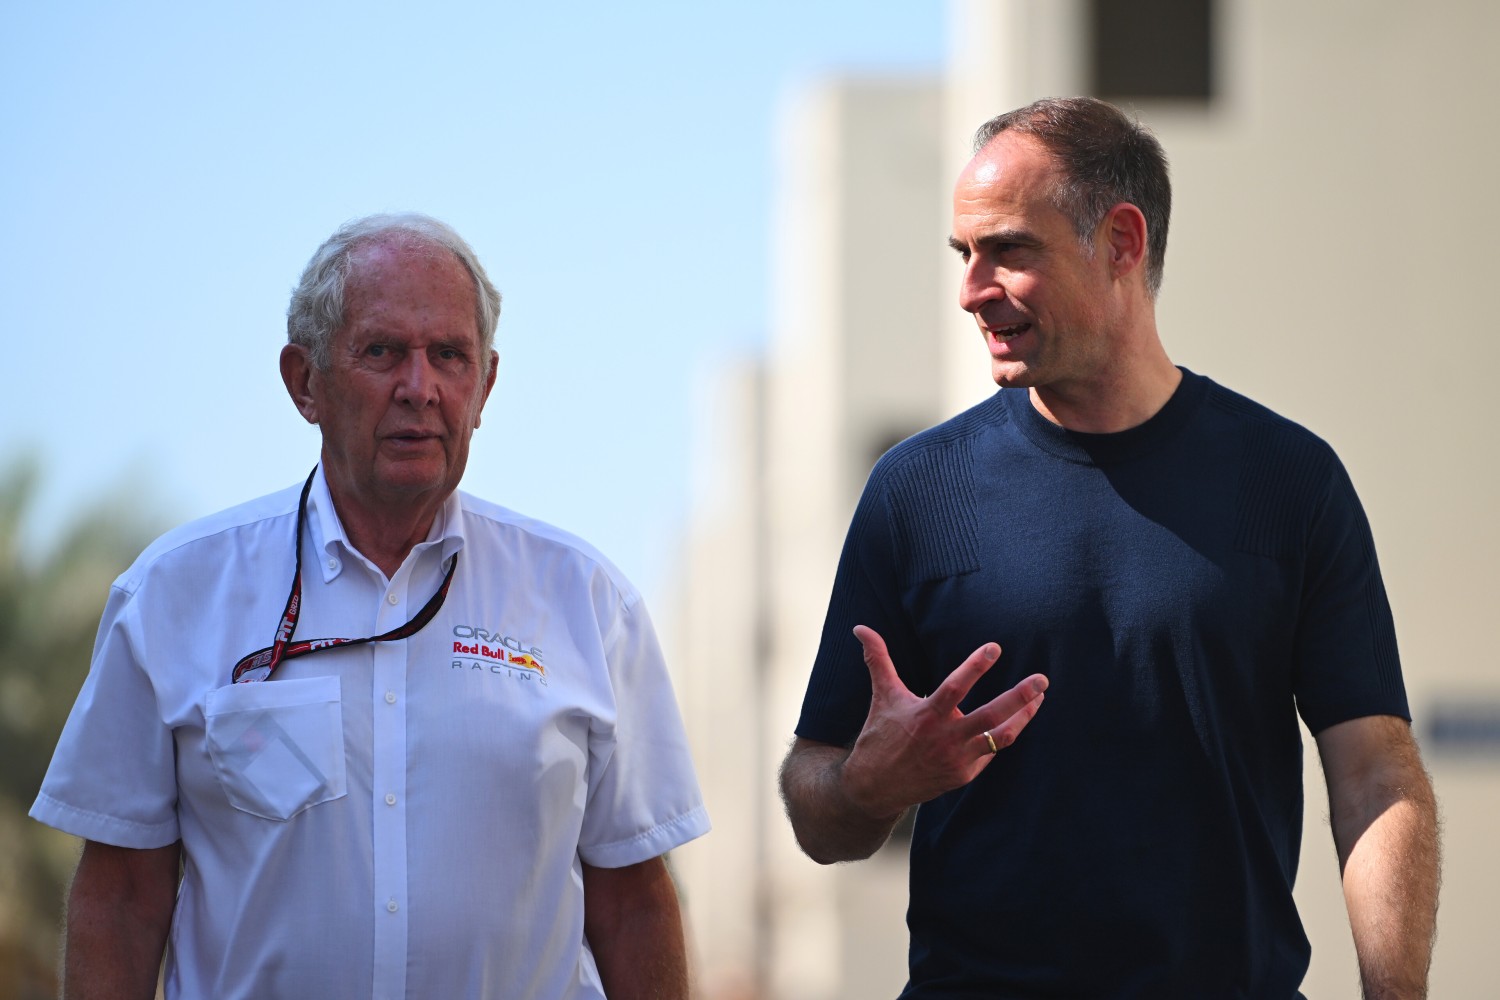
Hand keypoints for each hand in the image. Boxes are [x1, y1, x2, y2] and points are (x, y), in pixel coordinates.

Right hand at [840, 625, 1046, 819]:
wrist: (874, 787)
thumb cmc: (880, 734)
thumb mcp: (882, 695)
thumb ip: (878, 659)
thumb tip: (860, 627)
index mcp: (926, 715)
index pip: (955, 687)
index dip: (975, 666)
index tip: (995, 648)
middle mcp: (945, 738)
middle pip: (991, 716)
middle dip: (1020, 697)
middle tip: (1042, 679)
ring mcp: (958, 759)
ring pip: (1001, 737)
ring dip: (1024, 717)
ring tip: (1040, 698)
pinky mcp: (964, 775)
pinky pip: (990, 752)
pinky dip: (1003, 735)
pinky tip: (1013, 720)